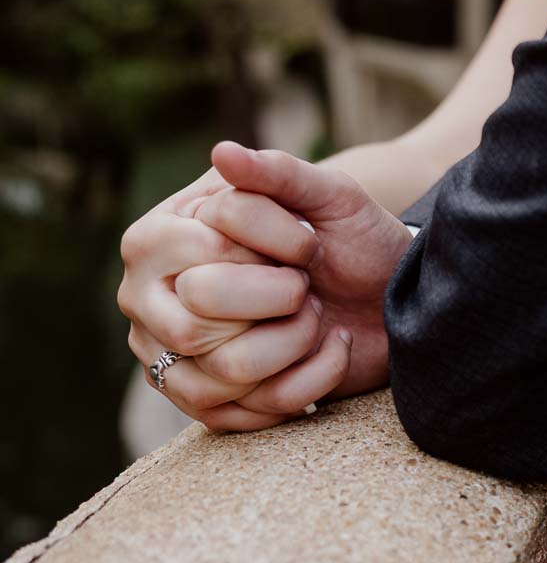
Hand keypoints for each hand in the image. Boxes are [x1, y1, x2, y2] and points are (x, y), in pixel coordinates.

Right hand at [119, 163, 326, 431]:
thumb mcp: (329, 195)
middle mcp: (147, 298)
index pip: (204, 252)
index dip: (276, 246)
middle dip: (281, 299)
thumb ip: (278, 172)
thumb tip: (224, 153)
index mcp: (157, 236)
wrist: (384, 292)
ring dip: (298, 341)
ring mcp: (170, 357)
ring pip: (230, 371)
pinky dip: (314, 379)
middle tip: (307, 284)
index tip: (308, 240)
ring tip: (314, 316)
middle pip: (199, 320)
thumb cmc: (348, 238)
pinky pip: (257, 409)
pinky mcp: (208, 404)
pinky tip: (328, 349)